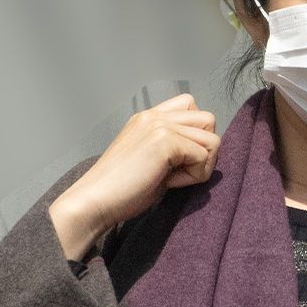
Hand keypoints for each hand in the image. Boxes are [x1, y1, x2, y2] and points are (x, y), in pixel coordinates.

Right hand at [49, 93, 219, 258]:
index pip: (192, 106)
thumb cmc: (120, 190)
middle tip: (180, 171)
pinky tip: (170, 183)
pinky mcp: (166, 142)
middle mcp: (154, 115)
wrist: (94, 201)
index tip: (175, 161)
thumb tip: (202, 153)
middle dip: (204, 149)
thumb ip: (172, 149)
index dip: (193, 136)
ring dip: (202, 163)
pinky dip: (195, 175)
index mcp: (148, 118)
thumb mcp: (149, 160)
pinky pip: (205, 156)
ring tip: (175, 178)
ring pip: (212, 138)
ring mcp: (160, 126)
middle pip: (208, 120)